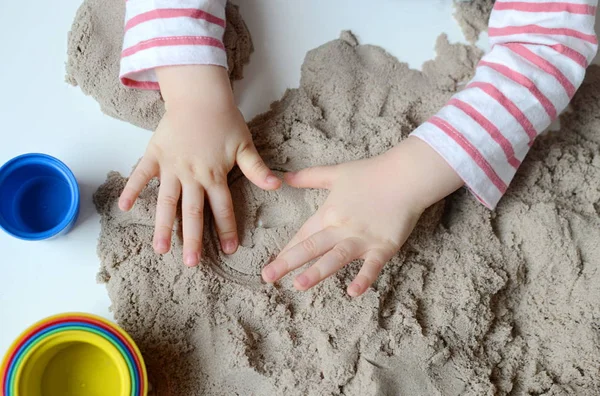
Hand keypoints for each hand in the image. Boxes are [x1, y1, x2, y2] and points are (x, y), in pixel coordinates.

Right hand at [119, 65, 280, 266]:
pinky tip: (123, 207)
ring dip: (163, 225)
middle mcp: (192, 175)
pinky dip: (131, 189)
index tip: (229, 251)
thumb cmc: (225, 120)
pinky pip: (141, 175)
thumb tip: (278, 186)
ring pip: (166, 201)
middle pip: (192, 212)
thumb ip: (258, 169)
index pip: (222, 209)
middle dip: (192, 239)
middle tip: (191, 263)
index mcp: (214, 175)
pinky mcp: (155, 155)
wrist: (199, 95)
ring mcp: (171, 167)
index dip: (227, 230)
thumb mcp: (245, 145)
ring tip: (160, 248)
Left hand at [261, 137, 462, 296]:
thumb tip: (283, 177)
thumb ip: (308, 177)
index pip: (303, 235)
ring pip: (335, 257)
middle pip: (311, 247)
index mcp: (328, 213)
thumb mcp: (335, 173)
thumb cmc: (371, 173)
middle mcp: (341, 228)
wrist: (405, 175)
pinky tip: (353, 292)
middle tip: (268, 277)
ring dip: (317, 272)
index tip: (270, 266)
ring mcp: (362, 239)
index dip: (286, 250)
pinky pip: (372, 265)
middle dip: (288, 263)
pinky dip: (363, 278)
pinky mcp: (383, 246)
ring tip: (299, 285)